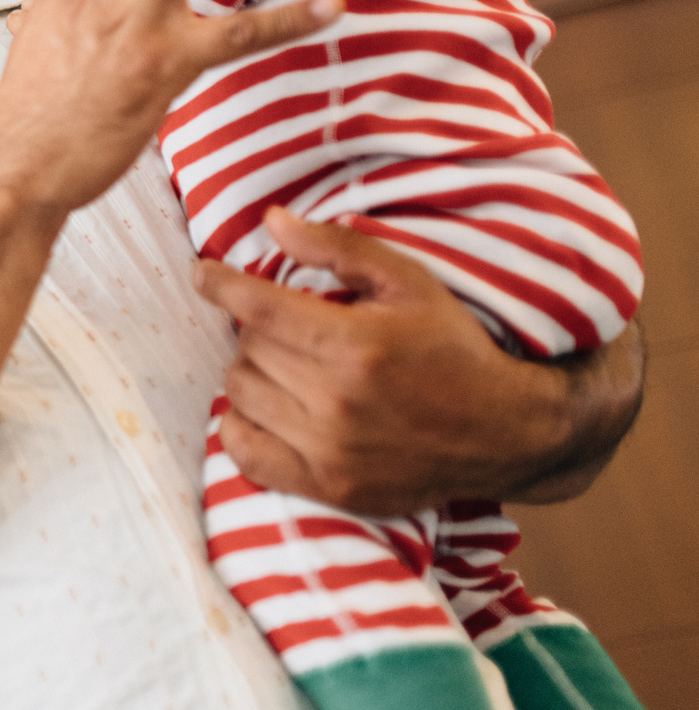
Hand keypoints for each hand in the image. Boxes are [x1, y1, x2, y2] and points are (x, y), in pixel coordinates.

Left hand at [195, 210, 643, 514]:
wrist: (505, 432)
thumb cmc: (453, 347)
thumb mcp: (408, 282)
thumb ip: (338, 247)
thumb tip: (271, 221)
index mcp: (356, 345)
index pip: (256, 307)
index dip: (220, 283)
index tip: (204, 273)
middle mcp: (338, 402)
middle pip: (248, 348)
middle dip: (259, 328)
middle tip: (291, 327)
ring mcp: (330, 451)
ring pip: (240, 394)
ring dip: (253, 372)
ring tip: (288, 365)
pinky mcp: (329, 487)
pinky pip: (244, 452)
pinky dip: (242, 426)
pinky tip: (268, 408)